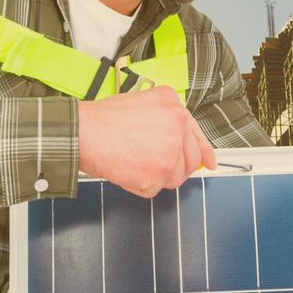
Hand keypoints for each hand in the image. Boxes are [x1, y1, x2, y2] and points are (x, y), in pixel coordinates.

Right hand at [77, 86, 215, 197]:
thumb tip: (177, 143)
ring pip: (173, 178)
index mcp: (174, 106)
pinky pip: (153, 189)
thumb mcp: (141, 103)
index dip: (204, 151)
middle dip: (172, 169)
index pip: (196, 134)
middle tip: (154, 168)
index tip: (209, 162)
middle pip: (188, 161)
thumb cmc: (103, 119)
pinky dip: (137, 185)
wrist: (83, 132)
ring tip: (132, 163)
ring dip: (154, 177)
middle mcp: (178, 125)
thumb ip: (164, 121)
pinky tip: (125, 169)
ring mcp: (170, 150)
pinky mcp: (158, 172)